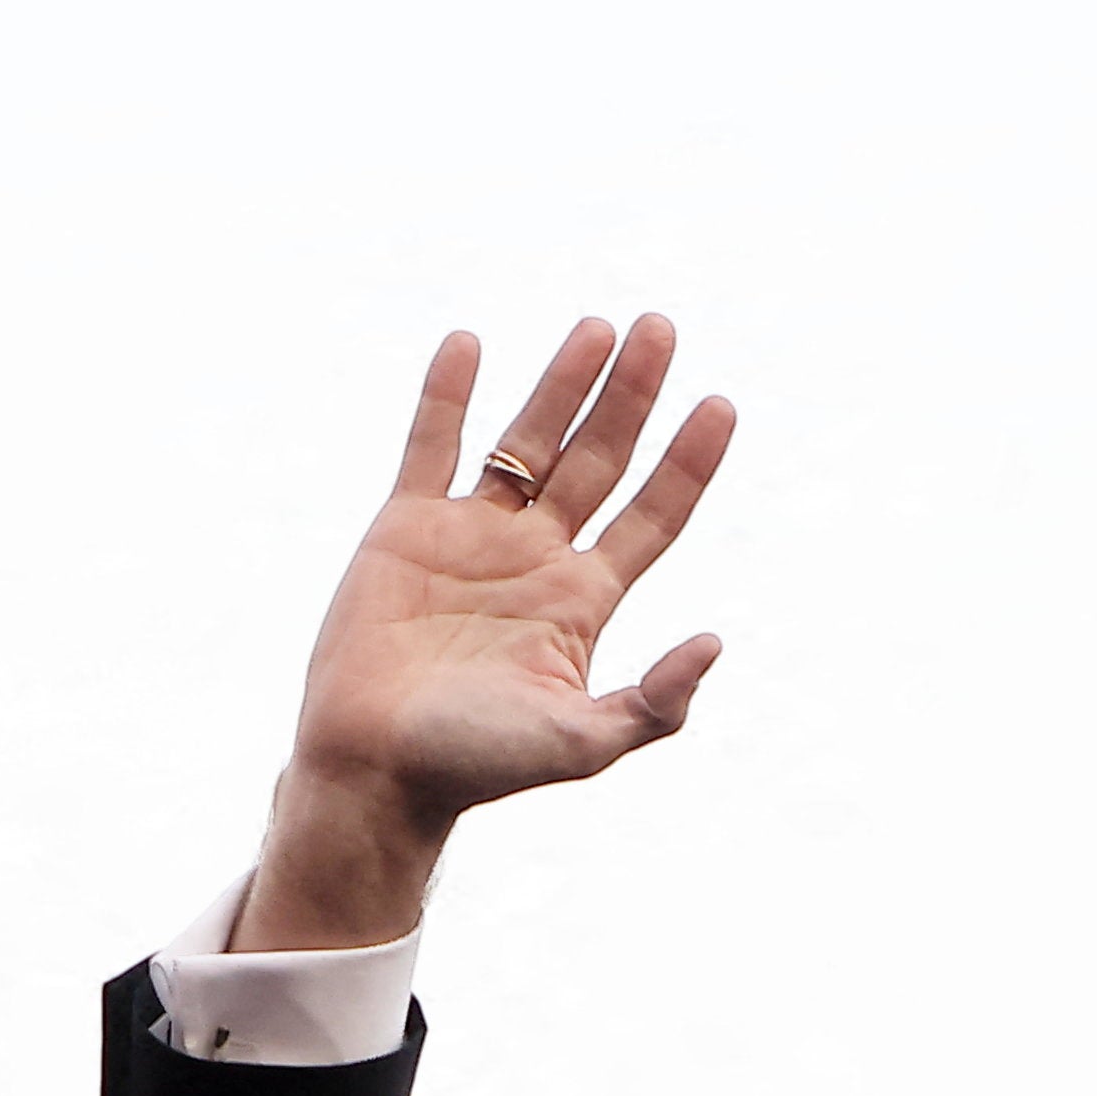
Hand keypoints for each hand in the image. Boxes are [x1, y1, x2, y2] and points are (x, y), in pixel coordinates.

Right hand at [241, 315, 740, 950]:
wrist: (375, 769)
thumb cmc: (478, 767)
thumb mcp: (581, 743)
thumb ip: (655, 704)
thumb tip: (716, 642)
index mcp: (582, 600)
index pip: (653, 516)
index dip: (687, 463)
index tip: (720, 405)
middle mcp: (535, 558)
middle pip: (598, 459)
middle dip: (631, 396)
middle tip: (661, 327)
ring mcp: (471, 536)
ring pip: (525, 441)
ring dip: (561, 383)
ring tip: (598, 326)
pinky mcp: (404, 527)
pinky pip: (430, 445)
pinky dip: (447, 395)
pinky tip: (470, 343)